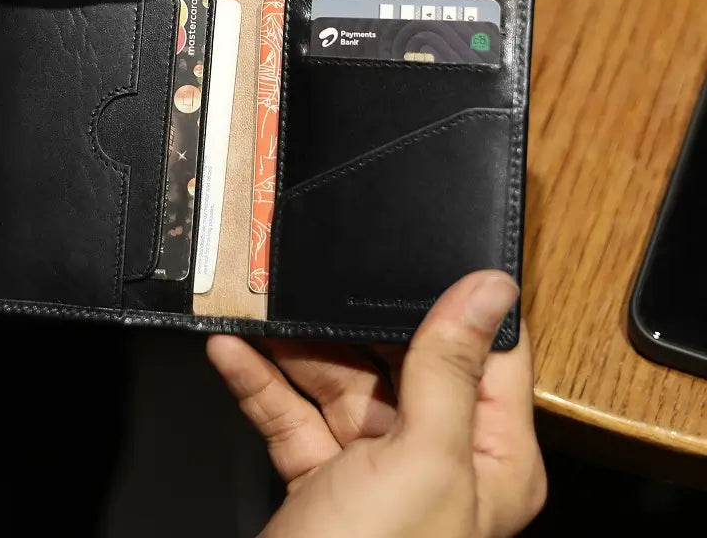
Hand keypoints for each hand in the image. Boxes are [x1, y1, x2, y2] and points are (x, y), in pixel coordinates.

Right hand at [208, 271, 545, 537]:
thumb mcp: (419, 461)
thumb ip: (449, 369)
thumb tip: (489, 288)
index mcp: (489, 456)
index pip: (488, 352)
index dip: (459, 297)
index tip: (423, 240)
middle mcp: (437, 457)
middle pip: (399, 357)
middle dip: (348, 317)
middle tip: (310, 269)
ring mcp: (375, 468)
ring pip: (337, 380)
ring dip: (294, 344)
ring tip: (258, 302)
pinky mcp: (320, 478)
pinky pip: (291, 412)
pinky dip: (260, 381)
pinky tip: (229, 348)